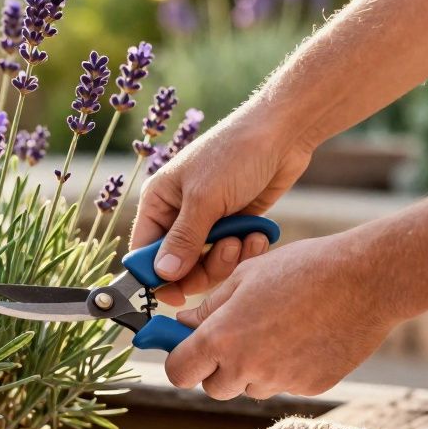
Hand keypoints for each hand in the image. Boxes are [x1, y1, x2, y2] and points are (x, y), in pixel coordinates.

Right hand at [130, 112, 313, 305]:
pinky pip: (232, 255)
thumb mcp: (205, 198)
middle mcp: (179, 214)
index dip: (155, 276)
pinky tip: (258, 234)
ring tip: (245, 238)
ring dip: (229, 258)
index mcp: (159, 202)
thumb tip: (162, 274)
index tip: (175, 295)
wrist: (282, 133)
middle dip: (203, 267)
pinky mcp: (234, 225)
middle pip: (178, 266)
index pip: (144, 251)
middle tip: (226, 251)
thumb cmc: (235, 154)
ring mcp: (208, 222)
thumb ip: (183, 240)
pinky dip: (246, 250)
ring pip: (207, 265)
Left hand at [163, 234, 395, 398]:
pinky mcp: (312, 387)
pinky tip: (304, 336)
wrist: (366, 280)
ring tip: (277, 329)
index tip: (187, 349)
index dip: (181, 362)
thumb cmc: (302, 268)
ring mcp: (281, 381)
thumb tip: (183, 324)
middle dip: (216, 368)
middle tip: (233, 337)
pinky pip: (285, 385)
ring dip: (252, 369)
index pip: (180, 373)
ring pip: (250, 387)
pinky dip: (286, 368)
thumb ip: (209, 307)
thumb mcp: (245, 276)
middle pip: (214, 388)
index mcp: (223, 338)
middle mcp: (248, 367)